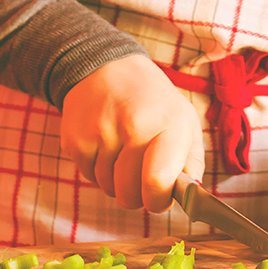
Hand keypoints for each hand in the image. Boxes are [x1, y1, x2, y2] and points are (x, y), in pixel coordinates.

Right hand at [60, 55, 204, 211]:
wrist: (106, 67)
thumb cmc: (152, 102)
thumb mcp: (184, 122)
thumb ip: (191, 163)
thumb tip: (191, 197)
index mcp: (170, 124)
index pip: (158, 182)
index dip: (157, 200)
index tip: (159, 197)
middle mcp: (134, 125)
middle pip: (130, 193)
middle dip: (136, 195)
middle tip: (140, 177)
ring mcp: (101, 131)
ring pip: (108, 188)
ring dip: (115, 181)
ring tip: (122, 152)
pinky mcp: (76, 138)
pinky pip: (88, 176)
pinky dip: (97, 170)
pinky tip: (104, 145)